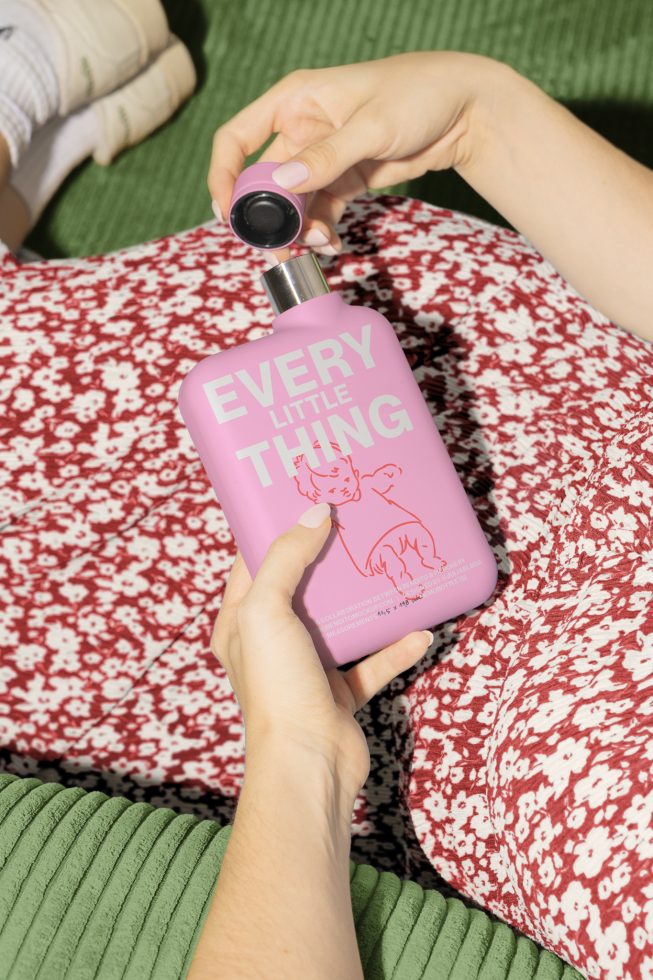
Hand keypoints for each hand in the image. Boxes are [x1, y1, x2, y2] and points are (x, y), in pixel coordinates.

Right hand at [208, 51, 499, 254]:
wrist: (466, 109)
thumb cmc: (418, 94)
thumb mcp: (371, 125)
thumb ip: (326, 157)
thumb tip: (282, 187)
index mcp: (293, 100)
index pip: (237, 139)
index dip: (224, 176)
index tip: (229, 214)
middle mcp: (299, 129)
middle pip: (262, 182)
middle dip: (267, 219)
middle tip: (277, 250)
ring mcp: (321, 159)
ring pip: (291, 204)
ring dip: (297, 231)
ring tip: (318, 246)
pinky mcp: (343, 181)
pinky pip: (319, 213)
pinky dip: (320, 231)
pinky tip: (331, 243)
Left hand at [210, 501, 432, 797]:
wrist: (309, 763)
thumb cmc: (277, 687)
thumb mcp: (266, 611)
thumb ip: (288, 558)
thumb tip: (314, 513)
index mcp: (240, 622)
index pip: (252, 562)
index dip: (273, 528)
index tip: (303, 497)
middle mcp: (271, 643)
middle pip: (300, 587)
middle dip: (326, 556)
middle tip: (355, 520)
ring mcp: (307, 668)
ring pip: (338, 622)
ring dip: (364, 598)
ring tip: (390, 563)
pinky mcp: (341, 692)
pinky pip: (372, 662)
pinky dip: (395, 647)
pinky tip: (420, 630)